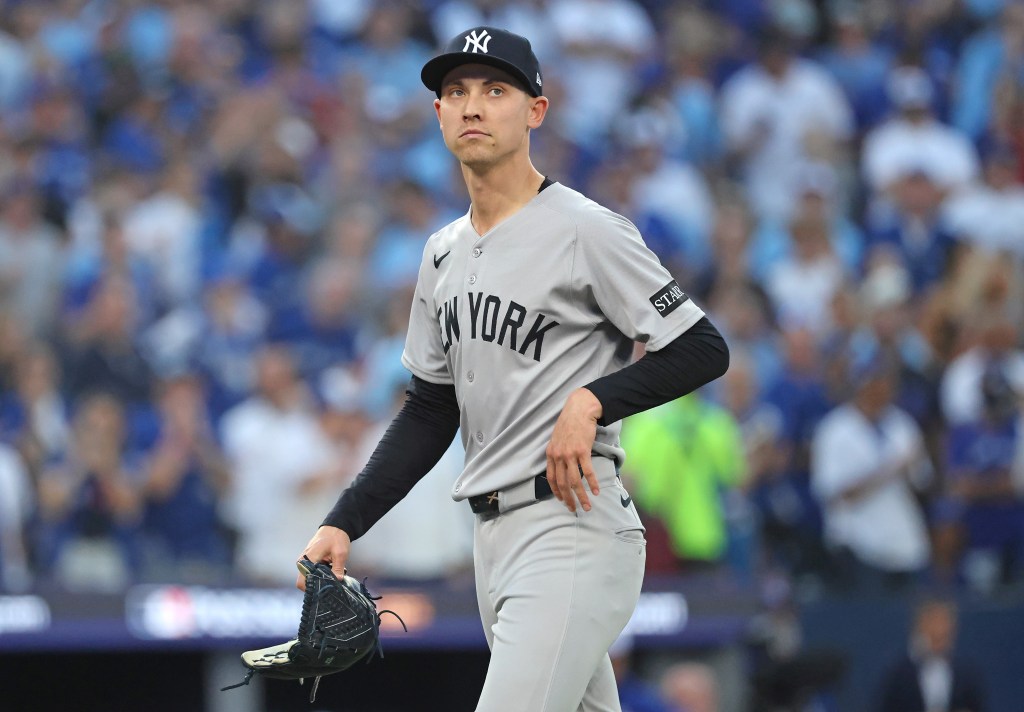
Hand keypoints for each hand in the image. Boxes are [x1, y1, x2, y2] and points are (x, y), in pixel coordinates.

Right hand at [296, 526, 350, 589]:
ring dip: (322, 579)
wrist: (335, 527)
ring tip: (334, 575)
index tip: (326, 589)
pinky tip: (332, 570)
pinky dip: (322, 574)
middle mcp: (303, 562)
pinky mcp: (310, 561)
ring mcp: (305, 562)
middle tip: (333, 583)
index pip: (302, 582)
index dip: (312, 589)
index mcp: (307, 560)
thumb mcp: (340, 553)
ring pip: (311, 578)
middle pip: (307, 582)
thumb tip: (337, 581)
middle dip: (320, 584)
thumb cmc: (336, 537)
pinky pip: (313, 572)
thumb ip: (338, 568)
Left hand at [545, 388, 601, 512]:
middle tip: (574, 509)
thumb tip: (560, 467)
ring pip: (574, 481)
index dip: (556, 491)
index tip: (562, 500)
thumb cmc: (569, 424)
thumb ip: (556, 453)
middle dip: (568, 499)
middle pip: (562, 483)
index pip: (551, 478)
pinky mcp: (582, 451)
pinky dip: (592, 483)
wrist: (579, 410)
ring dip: (581, 496)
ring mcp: (570, 454)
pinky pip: (587, 471)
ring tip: (587, 506)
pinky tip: (596, 491)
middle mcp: (558, 456)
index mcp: (550, 454)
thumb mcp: (556, 439)